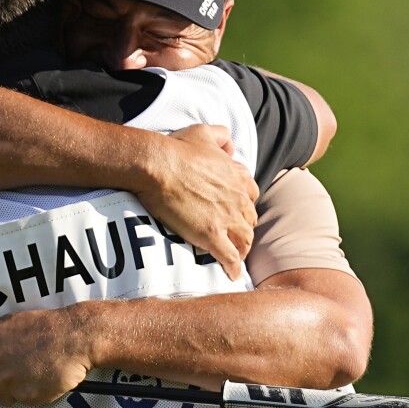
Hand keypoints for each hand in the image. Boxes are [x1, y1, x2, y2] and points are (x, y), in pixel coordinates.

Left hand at [0, 307, 93, 407]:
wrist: (74, 336)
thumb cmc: (46, 328)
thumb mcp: (8, 325)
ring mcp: (4, 379)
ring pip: (1, 397)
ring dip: (14, 391)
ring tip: (32, 373)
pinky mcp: (21, 393)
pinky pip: (22, 401)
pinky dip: (31, 394)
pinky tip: (41, 379)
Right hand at [131, 125, 258, 280]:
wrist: (158, 166)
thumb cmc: (176, 149)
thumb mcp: (203, 132)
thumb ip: (221, 135)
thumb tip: (229, 143)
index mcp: (239, 176)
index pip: (250, 196)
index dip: (243, 207)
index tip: (236, 213)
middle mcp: (238, 198)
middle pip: (250, 220)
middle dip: (244, 229)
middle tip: (234, 237)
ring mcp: (227, 218)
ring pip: (245, 240)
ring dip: (241, 250)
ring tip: (235, 257)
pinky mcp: (212, 235)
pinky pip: (229, 257)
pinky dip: (233, 268)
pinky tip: (232, 275)